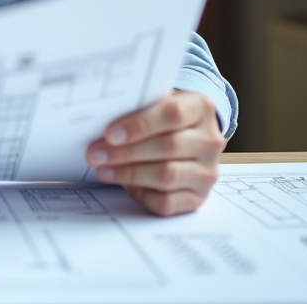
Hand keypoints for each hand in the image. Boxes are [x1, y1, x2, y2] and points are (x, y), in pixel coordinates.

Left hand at [85, 90, 225, 215]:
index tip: (110, 134)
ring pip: (167, 176)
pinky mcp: (198, 198)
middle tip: (96, 154)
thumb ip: (136, 108)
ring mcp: (207, 172)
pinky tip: (125, 186)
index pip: (173, 115)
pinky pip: (167, 203)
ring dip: (129, 174)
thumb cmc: (163, 118)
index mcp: (201, 108)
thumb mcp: (155, 103)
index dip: (140, 125)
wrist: (189, 137)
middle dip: (126, 153)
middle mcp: (210, 141)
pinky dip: (142, 195)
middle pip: (168, 147)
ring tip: (103, 170)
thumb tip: (100, 123)